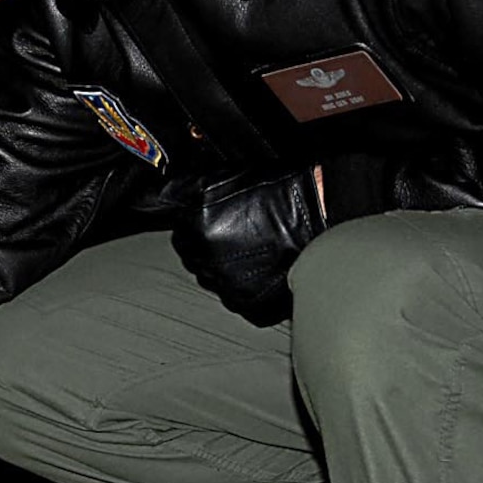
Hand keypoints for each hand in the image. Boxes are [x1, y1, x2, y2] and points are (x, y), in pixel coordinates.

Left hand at [169, 164, 324, 325]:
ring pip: (216, 281)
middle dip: (211, 248)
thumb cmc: (281, 190)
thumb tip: (158, 191)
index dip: (198, 226)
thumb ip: (185, 188)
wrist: (324, 212)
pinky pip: (239, 298)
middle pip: (196, 259)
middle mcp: (208, 260)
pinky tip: (267, 266)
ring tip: (257, 248)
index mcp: (197, 226)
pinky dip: (249, 286)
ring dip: (228, 268)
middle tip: (241, 233)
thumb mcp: (225, 176)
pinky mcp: (252, 306)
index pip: (180, 234)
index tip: (216, 222)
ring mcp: (231, 286)